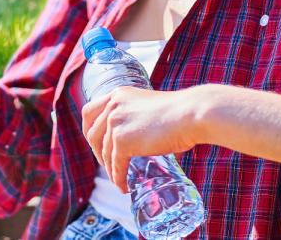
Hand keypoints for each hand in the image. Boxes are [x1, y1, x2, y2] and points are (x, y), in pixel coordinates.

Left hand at [81, 86, 201, 192]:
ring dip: (110, 169)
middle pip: (92, 133)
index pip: (89, 112)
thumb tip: (141, 140)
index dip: (89, 130)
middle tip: (108, 165)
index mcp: (118, 94)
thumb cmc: (181, 112)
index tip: (96, 143)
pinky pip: (116, 164)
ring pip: (104, 152)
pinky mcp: (123, 141)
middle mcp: (112, 106)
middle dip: (98, 152)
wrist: (191, 114)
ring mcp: (115, 123)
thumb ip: (138, 118)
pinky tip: (124, 186)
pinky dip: (118, 178)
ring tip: (119, 179)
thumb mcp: (150, 107)